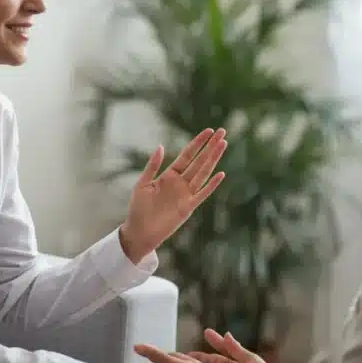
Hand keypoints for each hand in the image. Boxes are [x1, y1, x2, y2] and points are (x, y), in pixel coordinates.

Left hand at [120, 128, 226, 263]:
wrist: (139, 232)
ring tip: (223, 145)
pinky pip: (202, 194)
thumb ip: (152, 166)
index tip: (209, 131)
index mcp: (169, 175)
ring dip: (213, 159)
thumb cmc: (138, 209)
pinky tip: (221, 174)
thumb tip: (160, 146)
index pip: (187, 155)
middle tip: (222, 132)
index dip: (198, 143)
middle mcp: (181, 183)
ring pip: (203, 173)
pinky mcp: (188, 207)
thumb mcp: (142, 184)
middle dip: (210, 146)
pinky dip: (212, 185)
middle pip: (199, 161)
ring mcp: (186, 194)